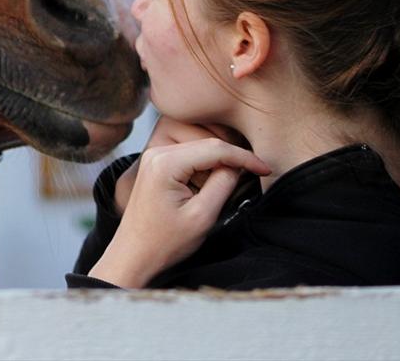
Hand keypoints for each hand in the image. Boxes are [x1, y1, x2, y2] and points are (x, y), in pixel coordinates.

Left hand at [90, 138, 269, 287]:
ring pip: (199, 150)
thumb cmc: (164, 242)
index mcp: (165, 162)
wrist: (133, 254)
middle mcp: (156, 152)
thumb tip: (237, 166)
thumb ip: (223, 184)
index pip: (216, 148)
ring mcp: (154, 157)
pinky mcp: (155, 164)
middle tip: (251, 179)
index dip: (245, 158)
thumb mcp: (202, 216)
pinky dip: (203, 171)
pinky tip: (204, 191)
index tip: (265, 170)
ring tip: (219, 193)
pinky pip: (188, 158)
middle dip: (232, 161)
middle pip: (207, 144)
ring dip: (216, 167)